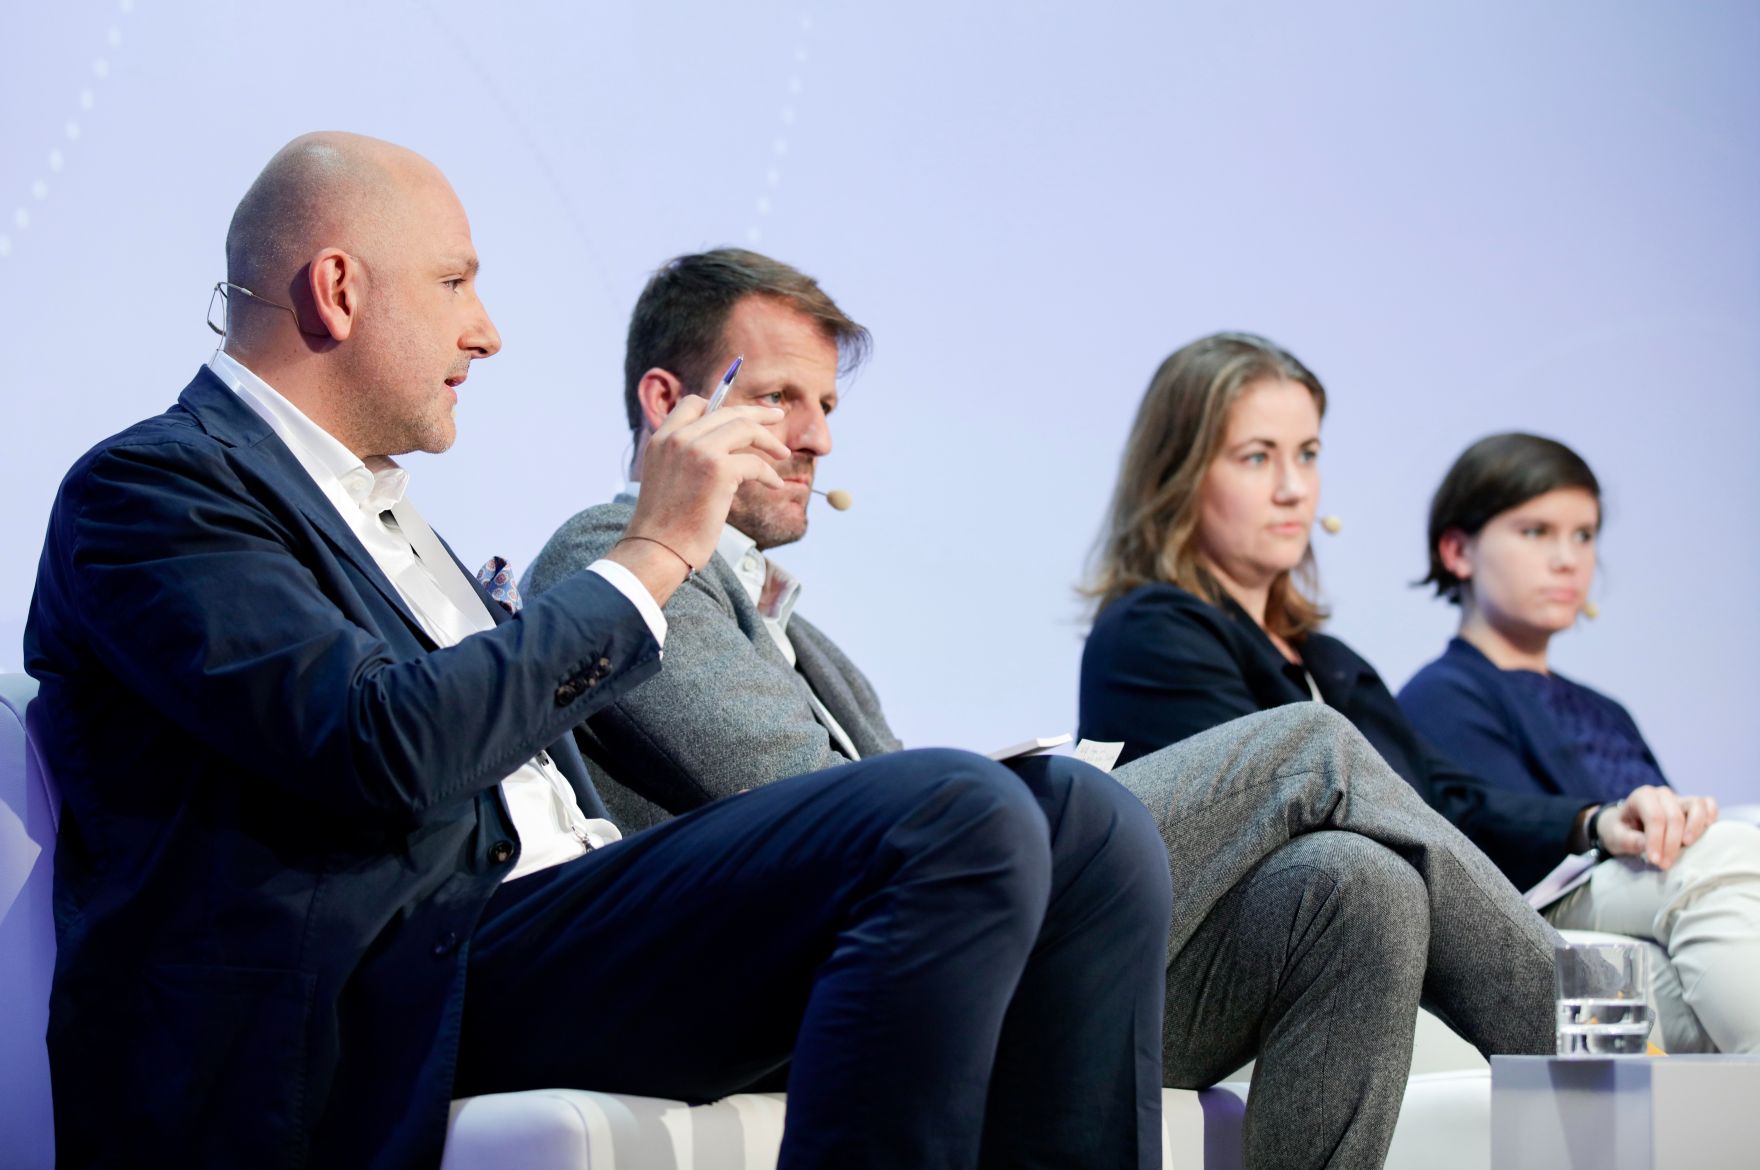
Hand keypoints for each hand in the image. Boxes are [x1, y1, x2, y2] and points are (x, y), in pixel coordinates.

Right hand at [613, 396, 785, 602]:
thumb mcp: (665, 477)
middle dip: (757, 413)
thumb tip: (719, 450)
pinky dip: (770, 474)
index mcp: (661, 439)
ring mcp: (698, 451)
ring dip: (769, 440)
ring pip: (745, 428)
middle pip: (726, 411)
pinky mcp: (719, 470)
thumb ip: (683, 456)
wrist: (657, 550)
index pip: (693, 403)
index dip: (721, 406)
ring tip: (783, 453)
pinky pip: (755, 463)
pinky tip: (774, 484)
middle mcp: (678, 438)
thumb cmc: (664, 525)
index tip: (742, 416)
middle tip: (778, 417)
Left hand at [1594, 786, 1716, 869]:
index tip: (1655, 861)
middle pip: (1674, 816)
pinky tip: (1707, 829)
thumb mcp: (1614, 837)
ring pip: (1696, 805)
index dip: (1657, 840)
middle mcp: (1662, 794)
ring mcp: (1679, 798)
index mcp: (1641, 797)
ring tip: (1687, 846)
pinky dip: (1711, 814)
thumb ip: (1626, 840)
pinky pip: (1708, 804)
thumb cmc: (1620, 831)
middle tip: (1665, 864)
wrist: (1625, 824)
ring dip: (1695, 828)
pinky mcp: (1692, 805)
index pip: (1654, 817)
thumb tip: (1644, 844)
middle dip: (1672, 843)